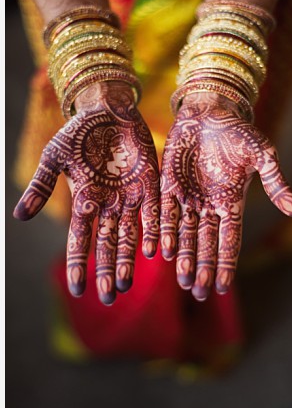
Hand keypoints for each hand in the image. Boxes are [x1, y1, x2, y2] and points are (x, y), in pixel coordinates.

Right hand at [14, 82, 160, 304]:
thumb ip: (40, 186)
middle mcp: (109, 204)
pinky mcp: (152, 183)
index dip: (79, 264)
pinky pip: (155, 212)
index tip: (78, 290)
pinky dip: (155, 231)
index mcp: (85, 200)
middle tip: (109, 298)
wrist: (108, 109)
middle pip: (108, 244)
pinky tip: (156, 251)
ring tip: (127, 283)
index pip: (80, 240)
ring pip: (131, 235)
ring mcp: (132, 195)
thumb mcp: (55, 157)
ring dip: (128, 259)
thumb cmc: (78, 133)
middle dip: (107, 271)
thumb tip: (19, 217)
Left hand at [160, 93, 291, 300]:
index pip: (229, 240)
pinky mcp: (167, 186)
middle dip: (202, 270)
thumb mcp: (263, 155)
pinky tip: (161, 252)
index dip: (226, 264)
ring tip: (182, 282)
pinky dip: (163, 233)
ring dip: (183, 259)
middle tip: (199, 294)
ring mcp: (187, 197)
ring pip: (184, 235)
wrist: (209, 110)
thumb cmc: (239, 132)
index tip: (223, 287)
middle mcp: (209, 205)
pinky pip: (163, 215)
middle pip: (205, 245)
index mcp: (232, 202)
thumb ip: (276, 183)